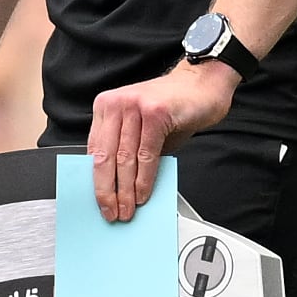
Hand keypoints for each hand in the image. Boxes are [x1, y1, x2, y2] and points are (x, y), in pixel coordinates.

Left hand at [85, 60, 238, 221]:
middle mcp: (117, 103)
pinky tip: (143, 194)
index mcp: (106, 106)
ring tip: (128, 208)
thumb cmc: (172, 108)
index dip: (95, 180)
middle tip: (111, 212)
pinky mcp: (155, 112)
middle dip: (107, 190)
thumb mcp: (140, 127)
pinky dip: (144, 180)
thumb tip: (116, 186)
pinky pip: (146, 155)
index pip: (94, 150)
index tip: (99, 201)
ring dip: (125, 190)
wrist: (202, 85)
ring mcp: (135, 106)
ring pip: (125, 158)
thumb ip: (127, 150)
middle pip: (105, 156)